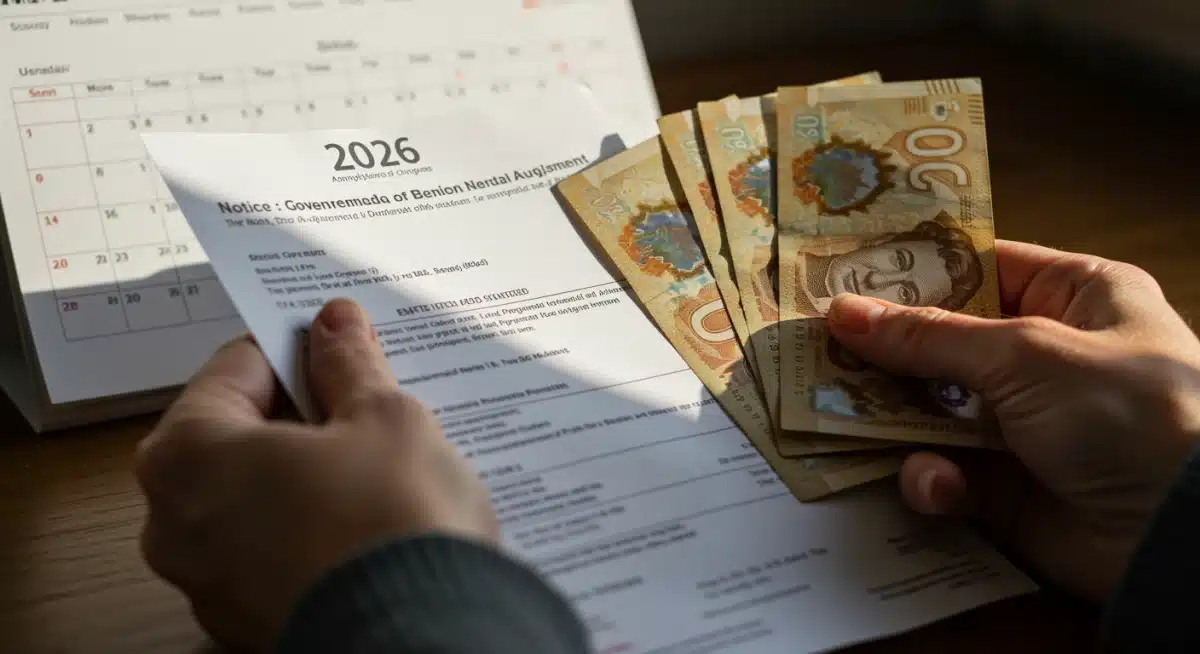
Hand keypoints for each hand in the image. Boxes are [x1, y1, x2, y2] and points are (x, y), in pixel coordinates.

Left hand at [134, 299, 497, 651]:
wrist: (423, 640)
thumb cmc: (391, 523)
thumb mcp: (384, 417)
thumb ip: (349, 365)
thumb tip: (335, 325)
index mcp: (188, 453)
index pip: (238, 367)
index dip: (300, 348)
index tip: (345, 349)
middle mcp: (174, 520)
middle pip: (240, 435)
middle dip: (305, 416)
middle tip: (370, 409)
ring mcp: (206, 581)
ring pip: (257, 497)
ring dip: (309, 475)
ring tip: (381, 470)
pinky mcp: (245, 621)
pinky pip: (274, 550)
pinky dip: (312, 529)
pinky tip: (370, 524)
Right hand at [825, 240, 1199, 601]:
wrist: (1178, 535)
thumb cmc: (1127, 412)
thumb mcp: (1025, 354)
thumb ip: (928, 336)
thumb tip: (842, 311)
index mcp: (1075, 297)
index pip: (978, 267)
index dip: (911, 271)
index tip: (842, 274)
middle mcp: (1046, 357)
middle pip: (941, 342)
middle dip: (884, 353)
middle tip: (817, 352)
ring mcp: (1024, 425)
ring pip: (929, 411)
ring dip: (894, 422)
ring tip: (846, 419)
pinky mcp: (1006, 489)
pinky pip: (945, 473)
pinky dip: (933, 480)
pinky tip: (938, 486)